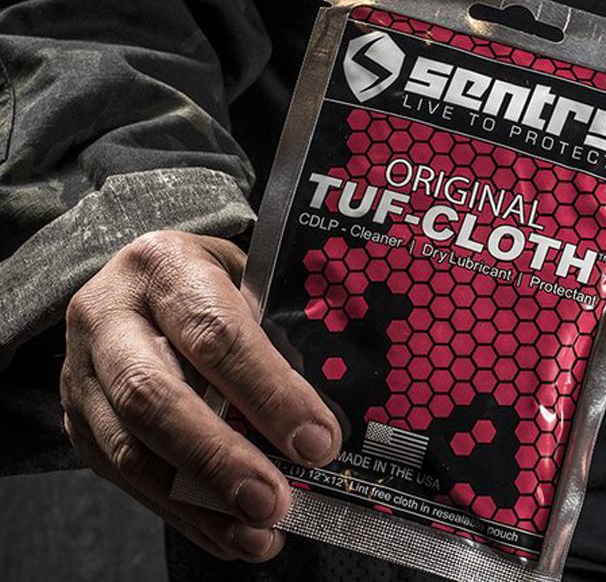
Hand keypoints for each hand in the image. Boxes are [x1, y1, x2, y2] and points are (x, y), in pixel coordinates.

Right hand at [60, 231, 342, 561]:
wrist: (140, 278)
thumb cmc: (214, 280)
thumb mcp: (250, 279)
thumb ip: (281, 333)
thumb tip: (333, 418)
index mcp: (163, 264)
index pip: (215, 332)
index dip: (267, 392)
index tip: (317, 441)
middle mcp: (108, 314)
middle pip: (153, 396)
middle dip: (219, 458)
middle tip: (275, 502)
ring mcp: (81, 371)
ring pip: (129, 448)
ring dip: (199, 501)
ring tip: (259, 534)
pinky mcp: (78, 419)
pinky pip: (123, 477)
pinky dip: (181, 514)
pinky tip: (230, 535)